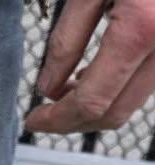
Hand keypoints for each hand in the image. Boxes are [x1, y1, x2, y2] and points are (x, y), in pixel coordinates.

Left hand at [25, 0, 154, 132]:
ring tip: (67, 91)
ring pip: (134, 101)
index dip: (57, 119)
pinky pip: (148, 80)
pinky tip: (96, 73)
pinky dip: (119, 87)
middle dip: (75, 121)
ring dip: (98, 106)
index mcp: (142, 29)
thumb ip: (68, 37)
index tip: (34, 119)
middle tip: (46, 115)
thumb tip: (49, 88)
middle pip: (116, 113)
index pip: (92, 101)